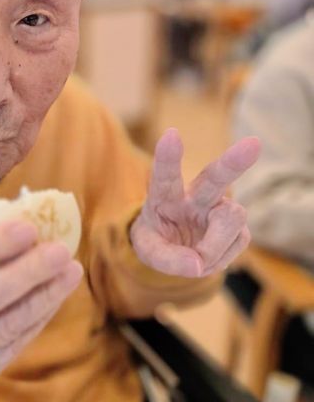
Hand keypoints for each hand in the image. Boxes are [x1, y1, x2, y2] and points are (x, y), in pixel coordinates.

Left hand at [130, 128, 259, 277]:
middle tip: (253, 144)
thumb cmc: (156, 239)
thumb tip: (197, 266)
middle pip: (214, 177)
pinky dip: (221, 257)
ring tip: (198, 260)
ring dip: (215, 245)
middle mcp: (194, 195)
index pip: (165, 175)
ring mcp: (219, 207)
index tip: (171, 135)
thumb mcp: (148, 251)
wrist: (174, 246)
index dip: (168, 157)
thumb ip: (166, 259)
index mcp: (165, 195)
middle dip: (233, 162)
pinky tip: (209, 255)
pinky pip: (237, 241)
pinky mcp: (237, 224)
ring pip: (231, 218)